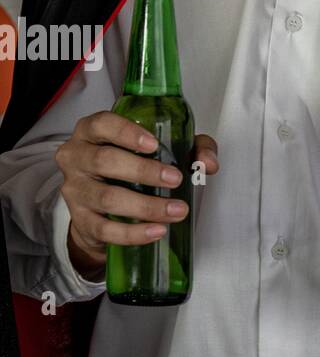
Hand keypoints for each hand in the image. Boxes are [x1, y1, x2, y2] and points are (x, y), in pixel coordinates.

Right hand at [56, 114, 218, 278]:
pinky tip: (156, 230)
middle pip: (104, 161)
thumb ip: (192, 147)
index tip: (154, 144)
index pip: (102, 124)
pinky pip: (104, 229)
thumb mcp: (162, 146)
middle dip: (144, 171)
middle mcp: (77, 158)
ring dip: (145, 206)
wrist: (101, 203)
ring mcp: (74, 190)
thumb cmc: (132, 163)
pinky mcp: (80, 220)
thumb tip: (208, 163)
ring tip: (175, 210)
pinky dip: (133, 232)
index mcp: (92, 131)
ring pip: (106, 197)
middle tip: (175, 179)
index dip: (126, 133)